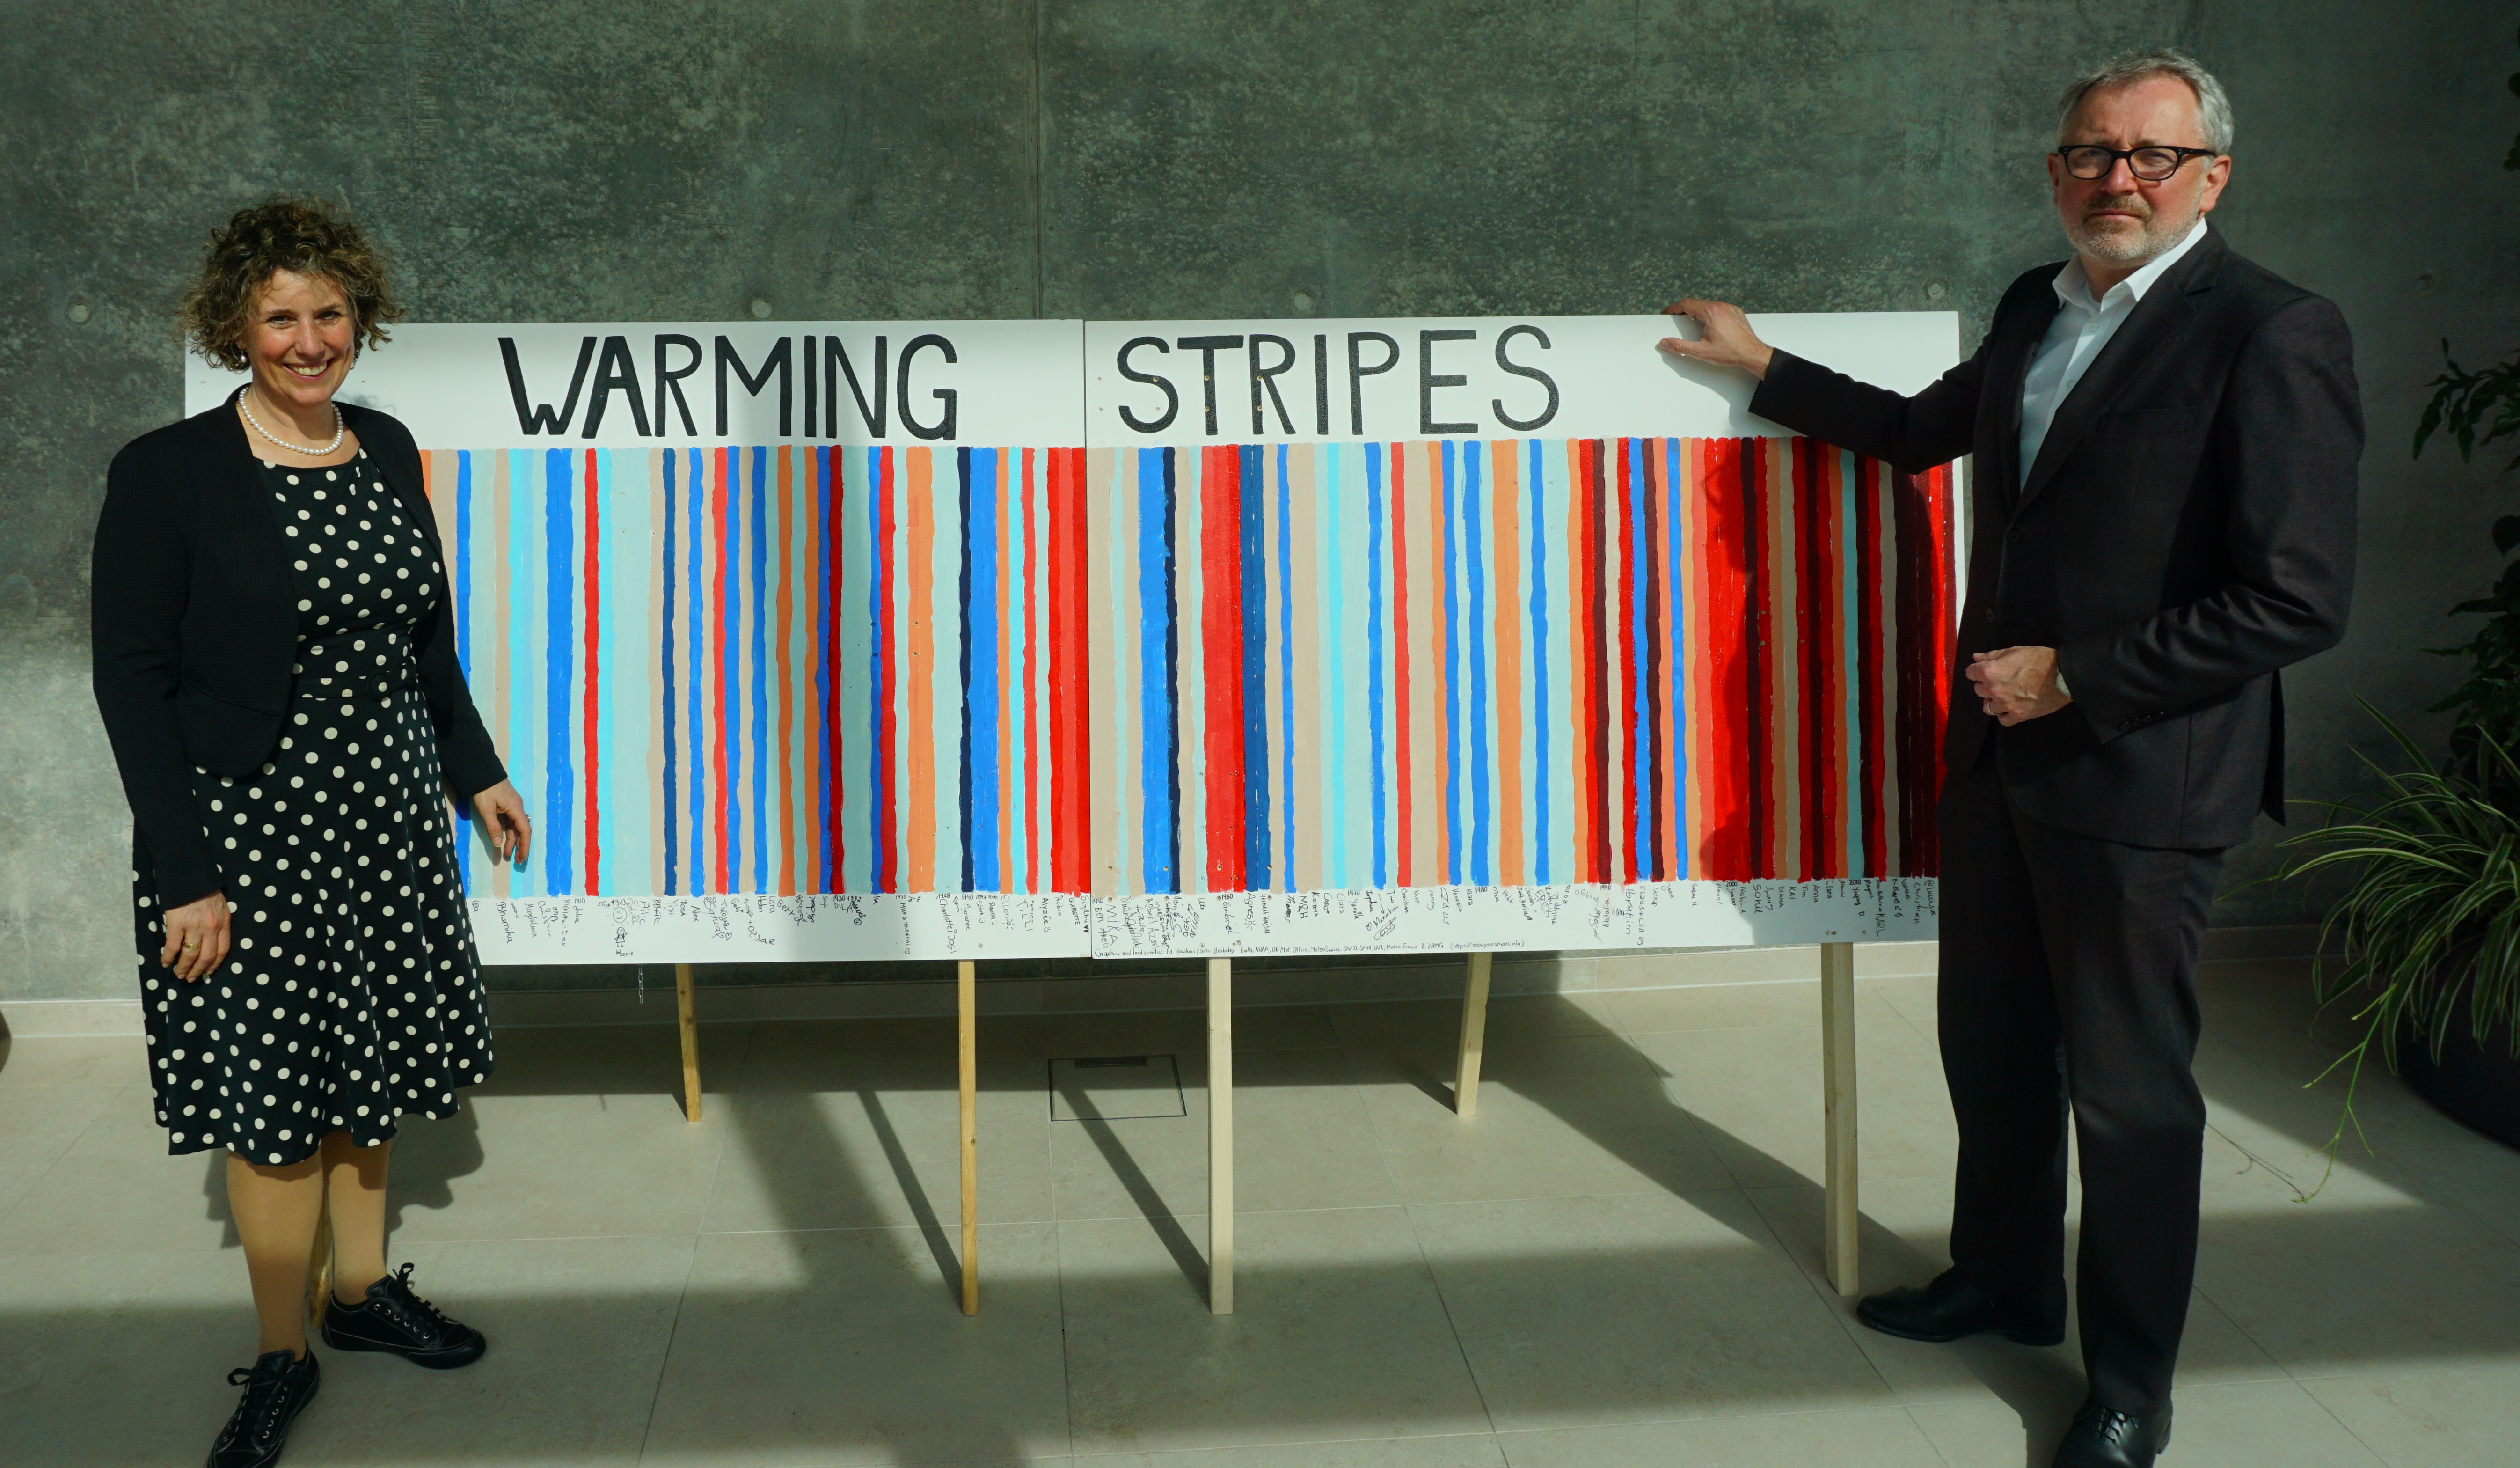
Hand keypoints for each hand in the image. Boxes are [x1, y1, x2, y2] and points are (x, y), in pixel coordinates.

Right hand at [159, 891, 230, 981]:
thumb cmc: (204, 890)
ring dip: (183, 967)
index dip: (215, 964)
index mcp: (224, 923)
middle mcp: (211, 927)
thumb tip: (213, 939)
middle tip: (190, 979)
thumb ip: (219, 922)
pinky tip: (165, 962)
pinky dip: (168, 957)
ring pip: (190, 954)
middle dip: (198, 971)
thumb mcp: (220, 906)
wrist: (189, 874)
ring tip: (178, 974)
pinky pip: (172, 946)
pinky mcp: (177, 923)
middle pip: (207, 956)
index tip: (209, 973)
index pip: (223, 950)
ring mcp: (194, 926)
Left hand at [471, 780, 532, 864]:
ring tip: (507, 854)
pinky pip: (509, 822)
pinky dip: (507, 832)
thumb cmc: (484, 789)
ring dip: (512, 840)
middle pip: (521, 830)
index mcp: (516, 809)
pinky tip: (503, 840)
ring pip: (514, 827)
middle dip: (519, 846)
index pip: (524, 830)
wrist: (481, 771)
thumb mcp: (486, 809)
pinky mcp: (505, 805)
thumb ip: (493, 827)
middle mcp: (517, 808)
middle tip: (516, 860)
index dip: (524, 845)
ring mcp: (511, 806)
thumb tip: (498, 844)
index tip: (522, 858)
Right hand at [1657, 298, 1775, 379]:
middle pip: (1697, 303)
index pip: (1686, 304)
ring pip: (1708, 305)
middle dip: (1685, 311)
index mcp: (1710, 312)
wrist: (1752, 353)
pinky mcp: (1736, 312)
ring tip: (1693, 324)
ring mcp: (1729, 308)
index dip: (1674, 308)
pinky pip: (1719, 309)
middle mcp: (1720, 306)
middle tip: (1678, 319)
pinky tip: (1710, 326)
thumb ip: (1680, 346)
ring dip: (1698, 312)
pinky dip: (1711, 314)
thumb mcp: (1701, 351)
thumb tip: (1665, 342)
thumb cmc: (1730, 352)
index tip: (1668, 313)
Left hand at [1967, 646, 2070, 725]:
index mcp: (1990, 672)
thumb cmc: (2039, 659)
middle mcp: (1994, 690)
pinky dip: (2004, 715)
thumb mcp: (2014, 651)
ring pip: (1988, 707)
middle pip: (1978, 690)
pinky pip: (2003, 720)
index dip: (1977, 670)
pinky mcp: (2019, 715)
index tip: (1984, 670)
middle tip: (2000, 680)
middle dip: (1985, 684)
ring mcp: (2006, 705)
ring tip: (2004, 696)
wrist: (2063, 675)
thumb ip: (1992, 656)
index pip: (1970, 673)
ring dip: (1993, 701)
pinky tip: (2010, 708)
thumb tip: (1976, 657)